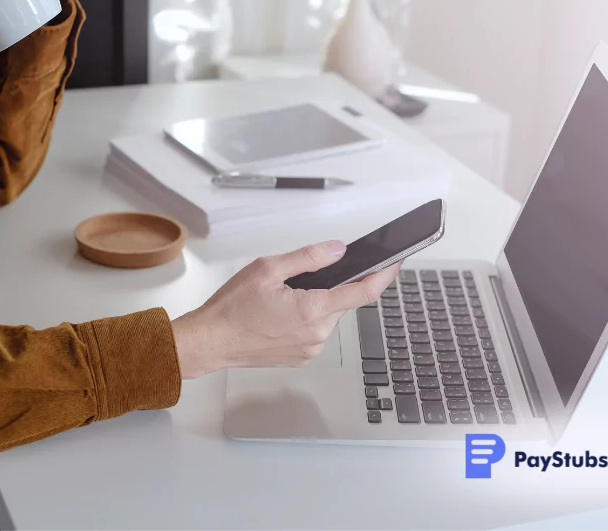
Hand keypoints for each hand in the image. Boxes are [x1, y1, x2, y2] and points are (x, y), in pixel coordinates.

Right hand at [171, 241, 399, 378]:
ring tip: (278, 302)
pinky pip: (314, 332)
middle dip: (326, 287)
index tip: (396, 263)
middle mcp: (317, 334)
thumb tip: (338, 250)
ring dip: (313, 304)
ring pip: (326, 317)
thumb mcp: (268, 269)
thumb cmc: (232, 308)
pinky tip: (278, 317)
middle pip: (340, 302)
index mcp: (312, 309)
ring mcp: (310, 349)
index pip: (363, 291)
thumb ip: (308, 258)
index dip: (384, 275)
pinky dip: (304, 319)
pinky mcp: (301, 357)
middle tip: (293, 282)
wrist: (211, 342)